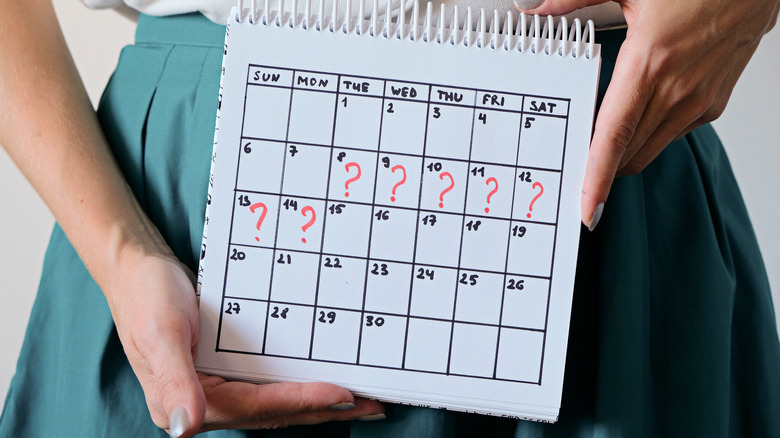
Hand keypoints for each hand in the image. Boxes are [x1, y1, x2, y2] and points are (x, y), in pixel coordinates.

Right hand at [108, 250, 383, 436]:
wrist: (135, 270)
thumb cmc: (145, 297)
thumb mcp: (159, 335)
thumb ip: (174, 383)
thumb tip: (185, 428)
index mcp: (189, 402)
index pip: (258, 407)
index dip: (303, 402)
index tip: (346, 394)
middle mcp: (207, 402)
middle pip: (276, 413)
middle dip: (324, 410)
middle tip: (374, 404)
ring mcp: (218, 388)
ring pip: (278, 403)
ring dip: (319, 403)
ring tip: (363, 399)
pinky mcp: (227, 372)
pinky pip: (271, 384)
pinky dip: (301, 385)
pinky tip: (325, 381)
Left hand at [519, 0, 778, 228]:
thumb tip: (536, 9)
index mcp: (649, 64)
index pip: (613, 138)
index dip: (597, 179)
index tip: (586, 209)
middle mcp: (677, 90)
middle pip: (628, 153)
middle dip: (602, 170)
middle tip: (578, 169)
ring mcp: (699, 100)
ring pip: (650, 149)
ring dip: (625, 154)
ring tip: (605, 143)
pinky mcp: (714, 102)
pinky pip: (672, 133)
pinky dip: (649, 134)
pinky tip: (641, 113)